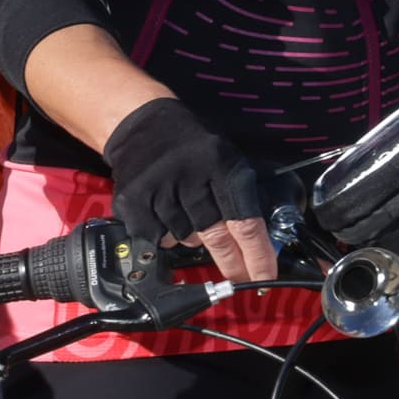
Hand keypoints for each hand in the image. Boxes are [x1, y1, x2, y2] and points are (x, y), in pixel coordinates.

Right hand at [103, 97, 274, 283]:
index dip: (257, 255)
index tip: (265, 277)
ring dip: (193, 236)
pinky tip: (165, 212)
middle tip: (240, 277)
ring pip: (186, 240)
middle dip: (232, 263)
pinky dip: (166, 233)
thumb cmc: (190, 144)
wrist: (139, 121)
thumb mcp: (224, 157)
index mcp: (221, 165)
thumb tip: (257, 242)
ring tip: (187, 210)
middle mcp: (190, 178)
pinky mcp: (133, 201)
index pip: (245, 221)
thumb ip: (238, 195)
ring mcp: (159, 190)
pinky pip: (159, 238)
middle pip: (216, 238)